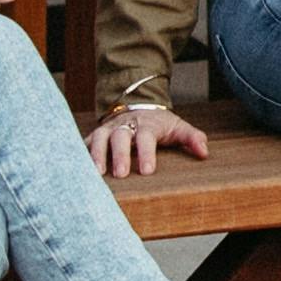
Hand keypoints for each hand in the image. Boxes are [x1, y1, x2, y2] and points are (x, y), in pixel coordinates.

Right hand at [89, 101, 215, 180]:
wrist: (136, 105)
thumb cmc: (159, 123)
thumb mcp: (178, 127)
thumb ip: (192, 138)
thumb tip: (204, 152)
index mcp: (147, 125)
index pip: (146, 138)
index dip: (147, 153)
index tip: (148, 171)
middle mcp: (125, 125)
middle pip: (120, 137)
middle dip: (119, 155)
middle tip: (121, 175)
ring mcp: (108, 129)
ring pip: (99, 138)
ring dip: (97, 155)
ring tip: (96, 174)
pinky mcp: (95, 134)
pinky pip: (85, 142)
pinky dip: (80, 153)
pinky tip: (76, 168)